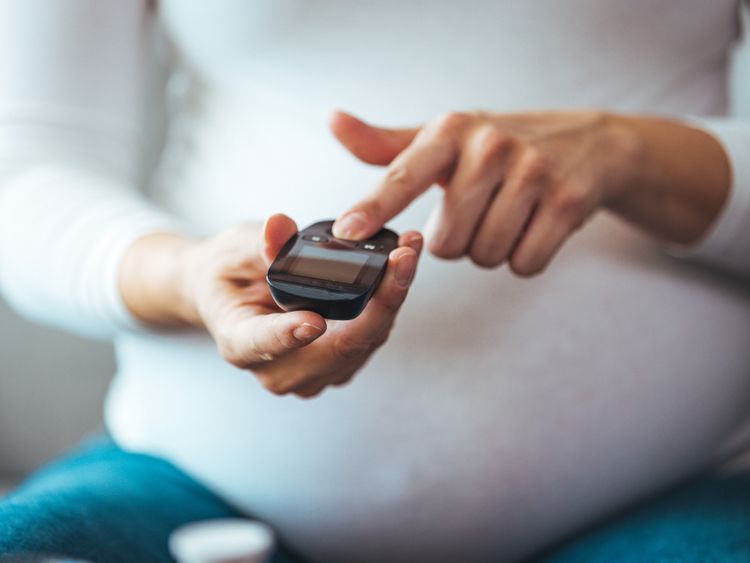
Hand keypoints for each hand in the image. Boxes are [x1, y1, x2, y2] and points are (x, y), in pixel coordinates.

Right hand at [120, 214, 421, 397]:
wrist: (235, 294)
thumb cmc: (231, 272)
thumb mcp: (237, 249)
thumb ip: (261, 243)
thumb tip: (279, 226)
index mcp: (240, 343)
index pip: (265, 344)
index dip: (290, 335)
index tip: (314, 321)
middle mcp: (278, 370)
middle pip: (337, 349)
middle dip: (378, 305)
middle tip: (402, 259)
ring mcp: (313, 373)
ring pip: (365, 343)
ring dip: (393, 299)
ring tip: (410, 252)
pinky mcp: (339, 364)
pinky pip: (373, 336)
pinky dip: (391, 301)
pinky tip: (404, 266)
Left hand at [331, 110, 728, 275]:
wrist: (588, 143)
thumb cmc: (498, 147)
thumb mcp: (444, 139)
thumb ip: (387, 146)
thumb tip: (333, 121)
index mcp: (450, 132)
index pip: (403, 176)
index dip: (373, 208)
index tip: (347, 234)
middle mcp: (490, 147)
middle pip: (446, 242)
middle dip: (457, 240)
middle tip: (478, 212)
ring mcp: (533, 173)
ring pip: (485, 256)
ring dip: (491, 249)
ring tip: (506, 215)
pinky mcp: (568, 203)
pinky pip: (524, 264)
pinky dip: (524, 257)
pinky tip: (533, 226)